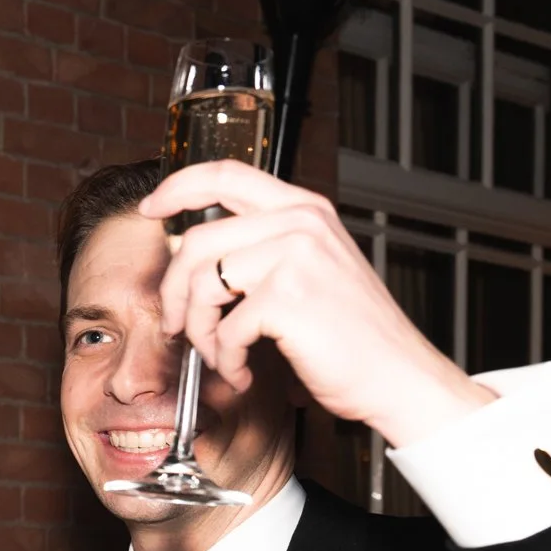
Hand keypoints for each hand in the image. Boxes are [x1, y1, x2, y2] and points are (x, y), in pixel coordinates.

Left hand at [140, 162, 493, 449]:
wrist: (399, 376)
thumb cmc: (355, 335)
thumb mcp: (315, 269)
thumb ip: (265, 249)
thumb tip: (194, 257)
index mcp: (304, 209)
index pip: (225, 174)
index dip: (178, 187)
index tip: (151, 207)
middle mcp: (300, 223)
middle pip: (197, 242)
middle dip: (173, 293)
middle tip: (177, 326)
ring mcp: (295, 257)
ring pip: (202, 286)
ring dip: (200, 334)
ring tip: (222, 357)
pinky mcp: (288, 299)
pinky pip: (224, 330)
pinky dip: (226, 361)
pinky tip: (245, 373)